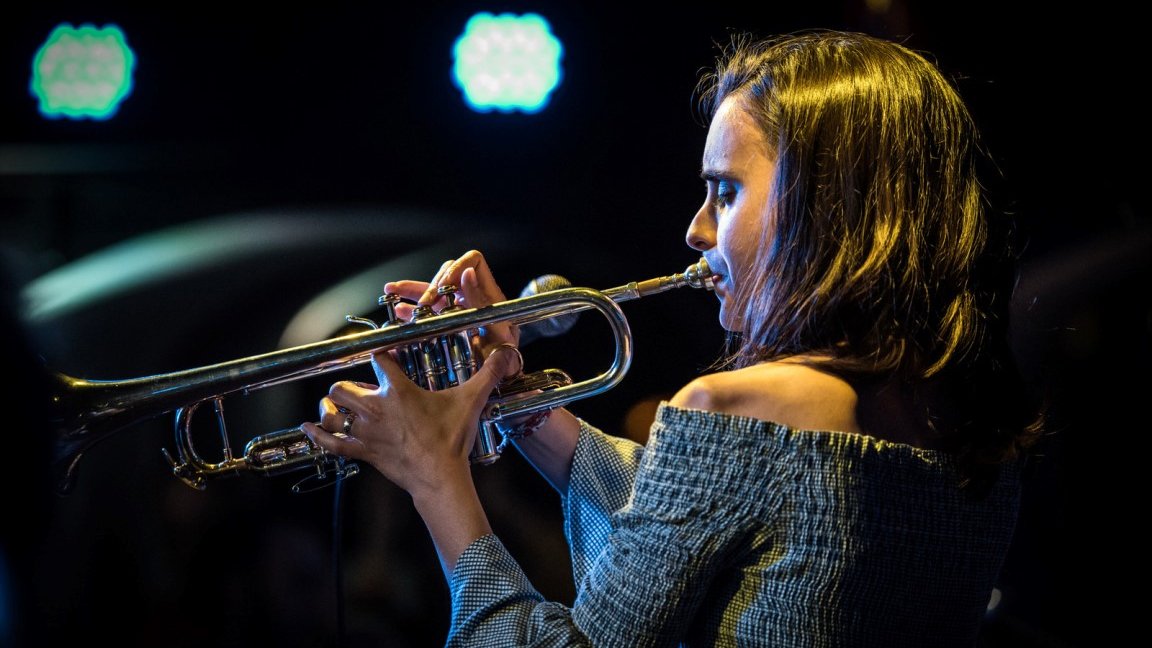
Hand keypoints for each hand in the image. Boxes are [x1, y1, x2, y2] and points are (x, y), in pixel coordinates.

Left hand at [300, 343, 523, 496]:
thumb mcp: (471, 401)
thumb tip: (507, 355)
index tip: (386, 353)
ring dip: (330, 408)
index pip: (380, 359)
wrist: (439, 477)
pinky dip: (317, 435)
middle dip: (348, 385)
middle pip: (343, 386)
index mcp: (399, 390)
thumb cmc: (452, 439)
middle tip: (362, 389)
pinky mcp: (362, 451)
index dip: (382, 353)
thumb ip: (487, 374)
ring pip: (332, 411)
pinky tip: (308, 427)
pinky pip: (331, 442)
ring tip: (335, 407)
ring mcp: (366, 431)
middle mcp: (376, 407)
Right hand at [383, 250, 518, 355]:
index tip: (445, 286)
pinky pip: (426, 311)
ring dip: (411, 289)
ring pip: (432, 290)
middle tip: (424, 304)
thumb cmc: (507, 357)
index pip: (474, 262)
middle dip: (431, 286)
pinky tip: (398, 311)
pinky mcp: (446, 323)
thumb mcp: (499, 331)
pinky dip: (411, 309)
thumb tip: (468, 272)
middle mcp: (471, 297)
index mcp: (488, 293)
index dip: (457, 268)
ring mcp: (457, 308)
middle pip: (448, 274)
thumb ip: (482, 302)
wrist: (502, 378)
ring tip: (391, 290)